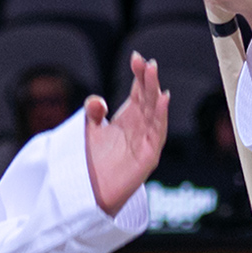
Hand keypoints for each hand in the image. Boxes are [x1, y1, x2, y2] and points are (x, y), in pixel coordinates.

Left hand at [84, 53, 167, 216]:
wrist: (91, 194)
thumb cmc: (93, 164)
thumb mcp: (90, 132)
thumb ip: (92, 113)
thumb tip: (98, 100)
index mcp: (128, 119)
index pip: (137, 92)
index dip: (138, 75)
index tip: (136, 58)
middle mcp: (139, 128)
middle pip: (147, 98)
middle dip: (147, 79)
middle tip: (146, 62)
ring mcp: (146, 141)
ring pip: (154, 112)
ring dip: (155, 92)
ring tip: (153, 73)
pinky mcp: (148, 156)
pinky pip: (157, 134)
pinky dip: (160, 116)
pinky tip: (161, 100)